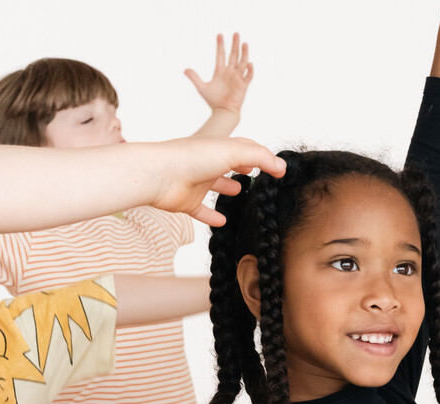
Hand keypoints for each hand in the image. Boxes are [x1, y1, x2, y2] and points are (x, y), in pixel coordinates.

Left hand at [153, 137, 283, 226]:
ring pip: (215, 185)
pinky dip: (212, 215)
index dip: (260, 155)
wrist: (157, 175)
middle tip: (256, 173)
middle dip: (242, 167)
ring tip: (239, 192)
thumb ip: (261, 158)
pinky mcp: (187, 201)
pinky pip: (202, 210)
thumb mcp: (234, 152)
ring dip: (227, 188)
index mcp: (219, 147)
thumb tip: (282, 167)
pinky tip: (222, 221)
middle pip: (228, 164)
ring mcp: (196, 182)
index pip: (244, 147)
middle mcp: (207, 163)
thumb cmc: (192, 158)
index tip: (276, 166)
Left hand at [186, 33, 253, 116]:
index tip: (220, 35)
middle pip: (233, 55)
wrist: (223, 111)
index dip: (220, 45)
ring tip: (244, 43)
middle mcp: (230, 72)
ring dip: (244, 53)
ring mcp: (237, 78)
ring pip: (242, 62)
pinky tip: (249, 63)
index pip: (221, 55)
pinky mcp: (243, 85)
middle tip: (236, 33)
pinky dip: (249, 70)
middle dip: (234, 44)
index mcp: (220, 71)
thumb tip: (185, 70)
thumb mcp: (202, 88)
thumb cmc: (213, 101)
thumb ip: (194, 78)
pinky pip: (248, 76)